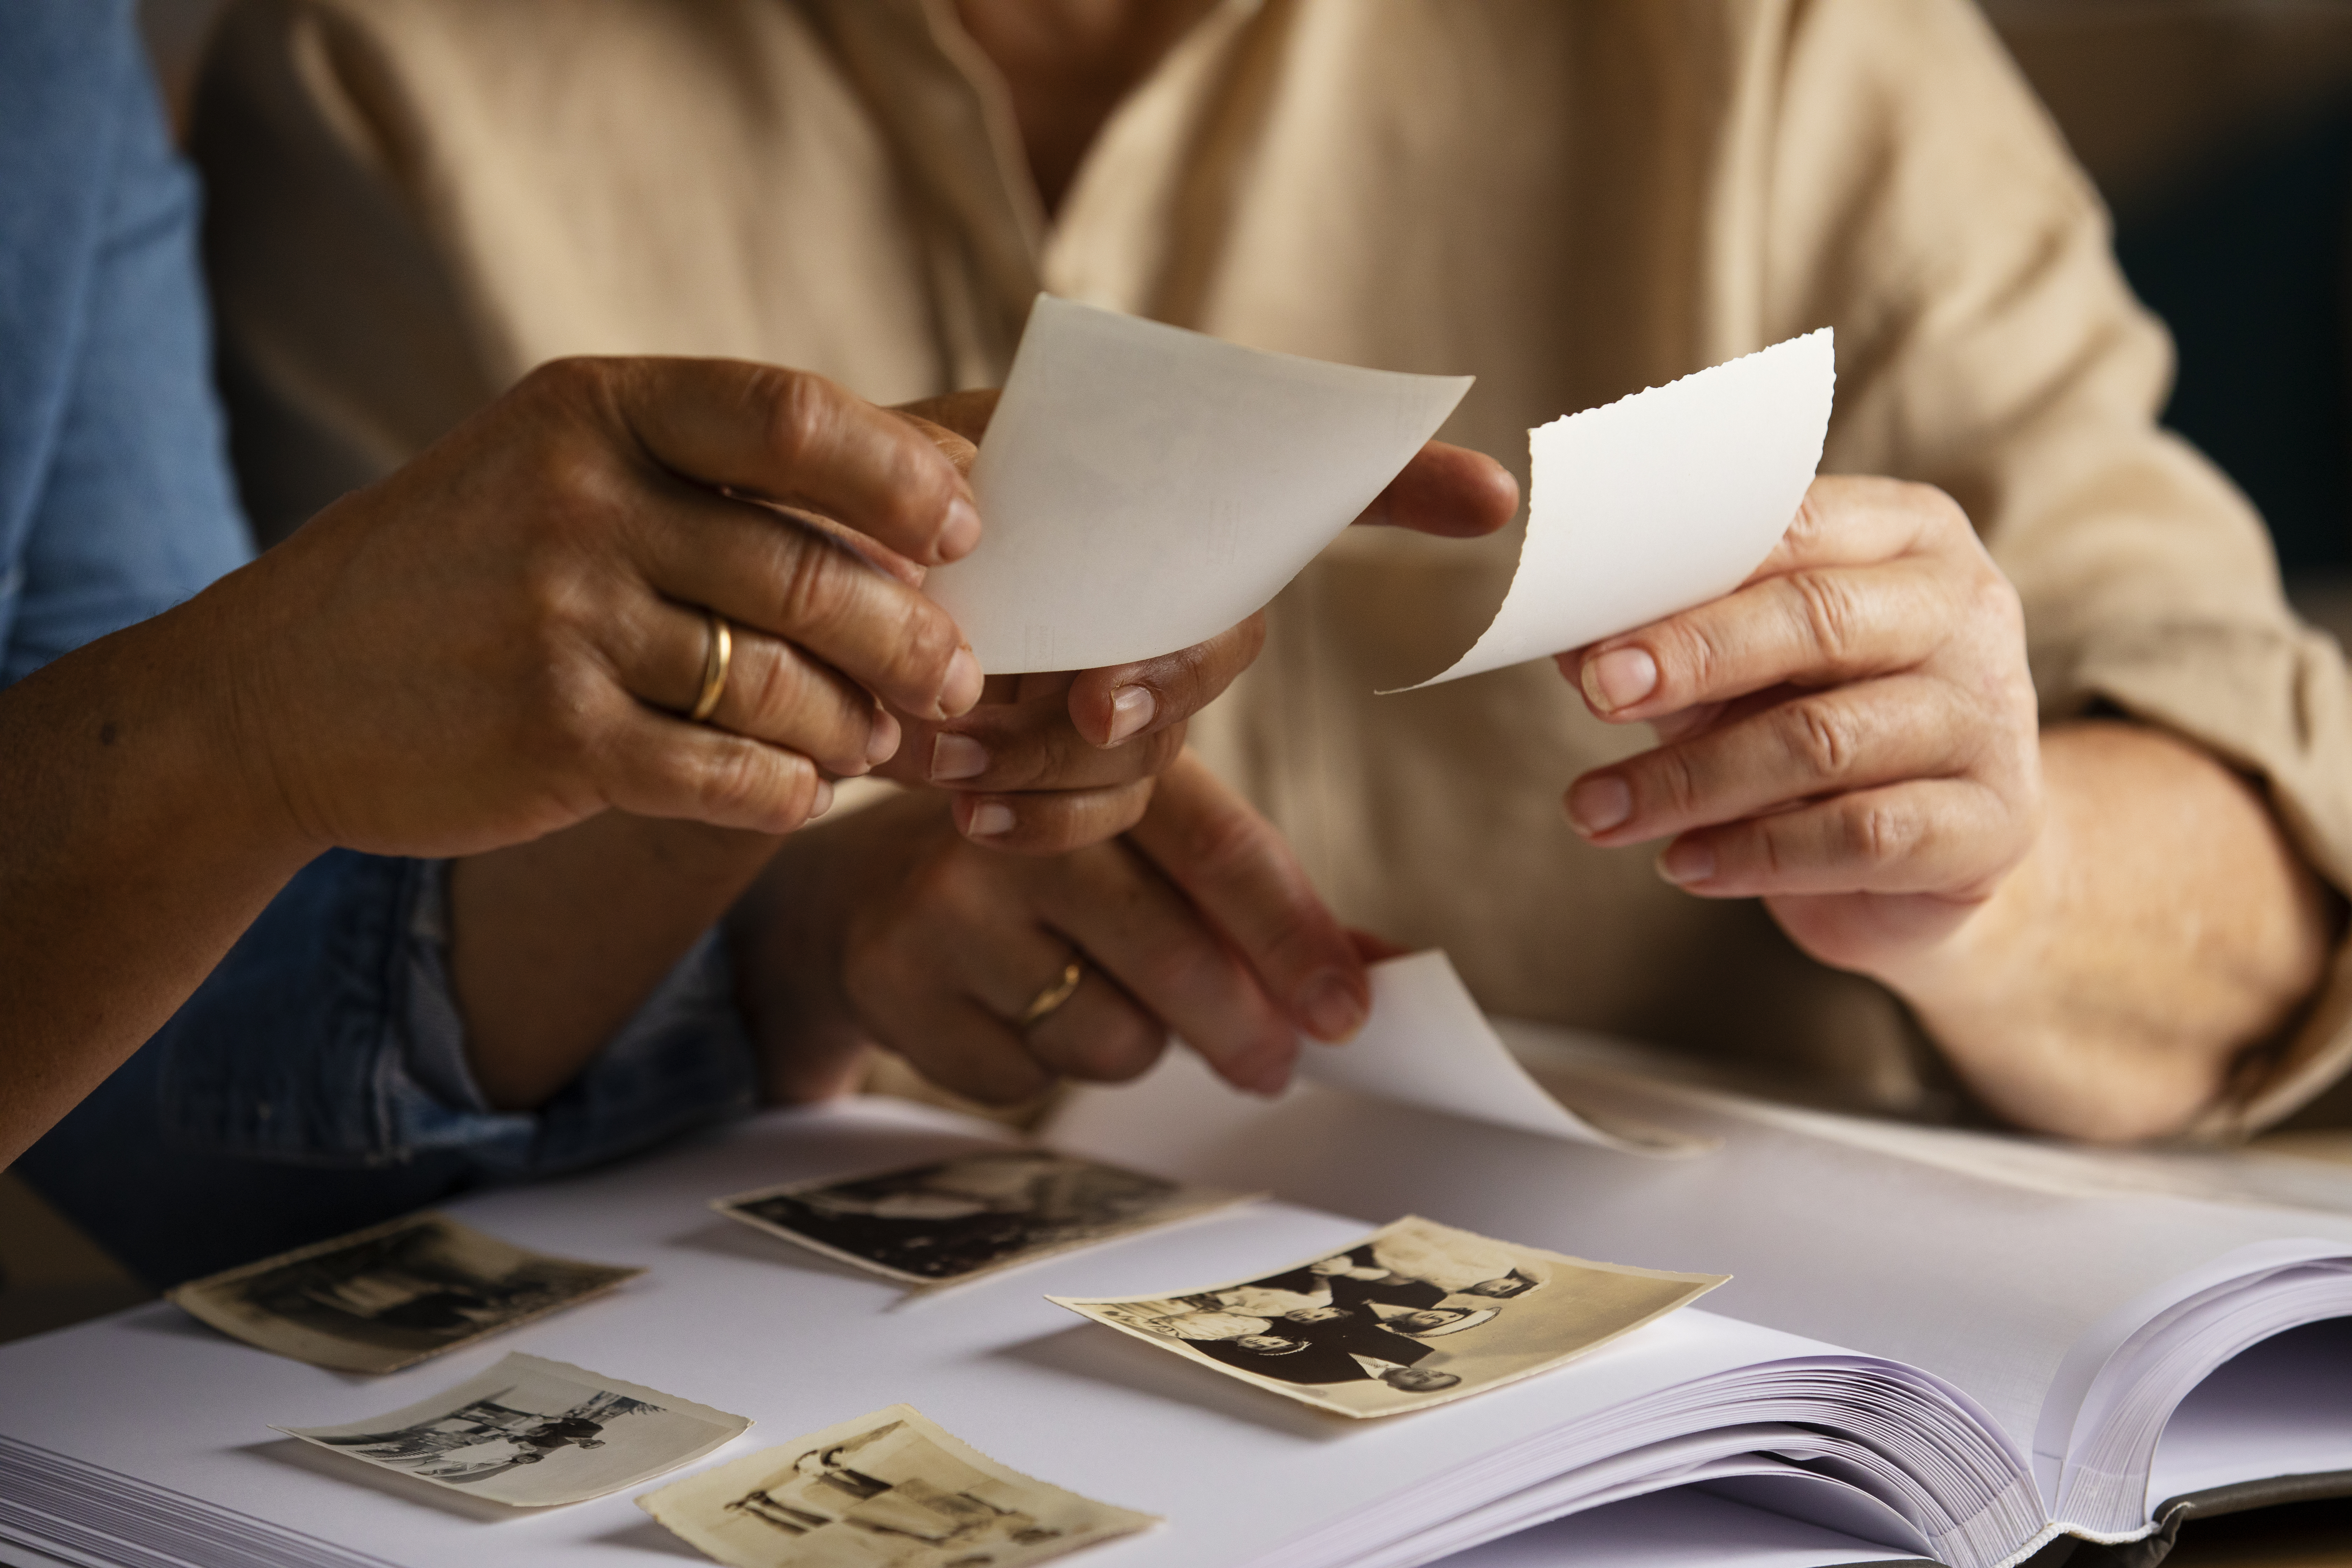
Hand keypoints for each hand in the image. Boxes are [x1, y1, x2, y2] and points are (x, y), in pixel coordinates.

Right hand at [218, 357, 986, 856]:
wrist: (278, 692)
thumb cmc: (463, 576)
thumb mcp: (560, 473)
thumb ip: (715, 479)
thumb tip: (925, 503)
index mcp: (595, 411)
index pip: (793, 416)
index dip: (903, 474)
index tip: (969, 528)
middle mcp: (579, 502)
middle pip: (812, 570)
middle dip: (915, 637)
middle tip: (961, 677)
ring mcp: (562, 621)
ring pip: (783, 684)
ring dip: (858, 726)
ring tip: (878, 741)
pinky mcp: (555, 739)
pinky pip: (730, 772)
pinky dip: (790, 789)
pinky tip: (803, 789)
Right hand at [730, 749, 1371, 1105]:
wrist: (857, 896)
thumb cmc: (1038, 875)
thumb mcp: (1141, 851)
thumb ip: (1257, 903)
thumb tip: (1388, 968)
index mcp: (1096, 760)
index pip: (1219, 846)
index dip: (1292, 933)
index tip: (1349, 1009)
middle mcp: (1015, 817)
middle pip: (1172, 951)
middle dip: (1244, 1027)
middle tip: (1272, 1064)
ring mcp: (946, 898)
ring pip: (1107, 1032)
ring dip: (1132, 1043)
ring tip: (1091, 995)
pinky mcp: (899, 981)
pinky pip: (1028, 1079)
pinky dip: (1041, 1068)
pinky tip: (1010, 1013)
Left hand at [877, 390, 1519, 853]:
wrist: (796, 625)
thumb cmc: (852, 521)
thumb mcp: (879, 464)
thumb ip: (934, 462)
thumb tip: (974, 487)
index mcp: (1140, 490)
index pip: (1297, 472)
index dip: (1404, 479)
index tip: (1492, 496)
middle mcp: (1165, 586)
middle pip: (1226, 637)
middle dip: (1170, 674)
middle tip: (1096, 702)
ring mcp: (1132, 685)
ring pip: (1157, 743)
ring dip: (1063, 755)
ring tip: (952, 741)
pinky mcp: (1084, 768)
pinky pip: (1103, 813)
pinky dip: (1040, 819)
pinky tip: (969, 811)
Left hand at [1557, 475, 2040, 979]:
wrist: (1930, 860)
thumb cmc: (1821, 726)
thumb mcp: (1744, 671)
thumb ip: (1673, 642)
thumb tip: (1566, 639)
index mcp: (1906, 536)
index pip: (1791, 529)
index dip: (1682, 579)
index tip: (1592, 631)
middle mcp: (1965, 608)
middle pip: (1816, 621)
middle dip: (1691, 660)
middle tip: (1597, 697)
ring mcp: (1990, 716)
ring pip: (1823, 739)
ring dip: (1691, 781)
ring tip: (1600, 814)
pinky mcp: (1994, 822)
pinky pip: (1861, 835)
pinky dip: (1756, 854)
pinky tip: (1681, 865)